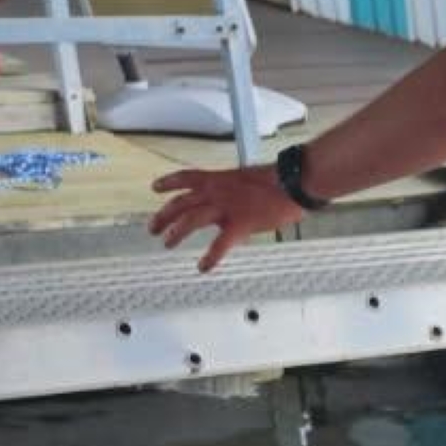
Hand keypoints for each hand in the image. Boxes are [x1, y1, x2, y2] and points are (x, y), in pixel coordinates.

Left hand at [149, 165, 299, 273]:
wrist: (292, 181)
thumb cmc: (278, 181)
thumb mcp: (247, 180)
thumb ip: (232, 192)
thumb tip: (230, 204)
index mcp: (218, 179)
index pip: (186, 178)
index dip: (168, 183)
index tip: (155, 188)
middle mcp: (217, 191)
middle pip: (181, 202)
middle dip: (164, 215)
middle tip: (153, 228)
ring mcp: (226, 207)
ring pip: (191, 219)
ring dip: (176, 233)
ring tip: (167, 244)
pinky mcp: (240, 224)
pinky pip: (220, 243)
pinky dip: (210, 257)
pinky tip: (203, 267)